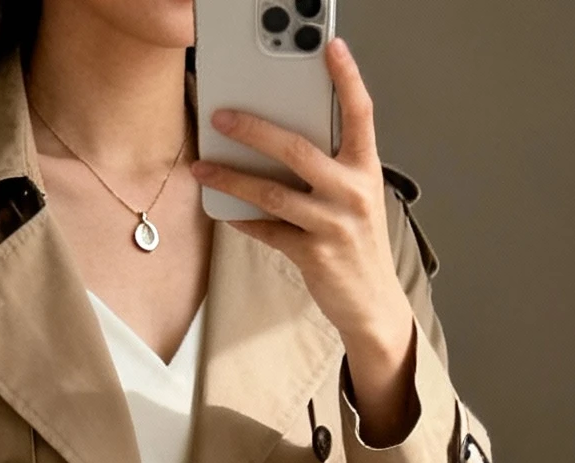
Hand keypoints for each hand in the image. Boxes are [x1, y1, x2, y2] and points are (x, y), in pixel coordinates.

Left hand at [192, 38, 416, 445]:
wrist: (372, 304)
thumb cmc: (357, 243)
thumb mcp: (355, 197)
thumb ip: (328, 166)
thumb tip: (276, 140)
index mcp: (365, 170)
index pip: (360, 113)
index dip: (347, 78)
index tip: (331, 46)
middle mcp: (352, 193)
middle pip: (298, 150)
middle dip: (255, 129)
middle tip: (221, 113)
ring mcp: (334, 226)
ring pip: (274, 193)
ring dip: (232, 177)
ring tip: (202, 164)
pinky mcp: (315, 257)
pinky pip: (269, 231)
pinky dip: (243, 219)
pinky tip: (222, 208)